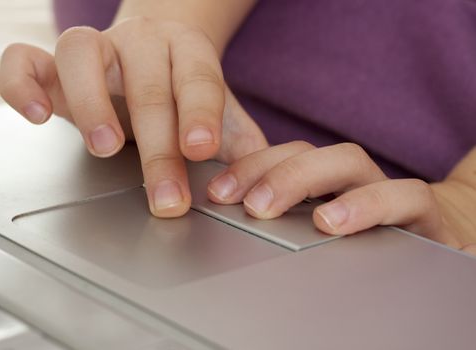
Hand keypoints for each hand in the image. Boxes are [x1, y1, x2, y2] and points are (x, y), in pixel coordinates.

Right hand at [0, 18, 266, 216]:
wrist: (155, 53)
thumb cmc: (186, 88)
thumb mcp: (219, 113)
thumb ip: (239, 142)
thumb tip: (254, 184)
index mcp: (187, 51)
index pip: (197, 78)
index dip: (199, 113)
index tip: (200, 150)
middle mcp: (140, 42)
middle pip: (147, 86)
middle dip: (158, 148)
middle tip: (166, 196)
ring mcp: (95, 48)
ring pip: (80, 54)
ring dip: (91, 103)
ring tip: (105, 147)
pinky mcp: (53, 62)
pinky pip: (23, 59)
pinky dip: (22, 84)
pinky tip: (39, 115)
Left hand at [207, 141, 475, 252]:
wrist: (441, 242)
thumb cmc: (369, 239)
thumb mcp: (317, 231)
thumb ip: (283, 218)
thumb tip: (229, 216)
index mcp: (323, 181)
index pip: (283, 156)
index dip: (248, 167)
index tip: (219, 192)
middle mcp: (351, 178)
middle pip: (310, 153)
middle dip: (273, 173)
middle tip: (247, 202)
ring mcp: (386, 189)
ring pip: (350, 163)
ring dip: (309, 180)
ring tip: (279, 208)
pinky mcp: (424, 213)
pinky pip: (406, 197)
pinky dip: (370, 205)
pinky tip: (336, 222)